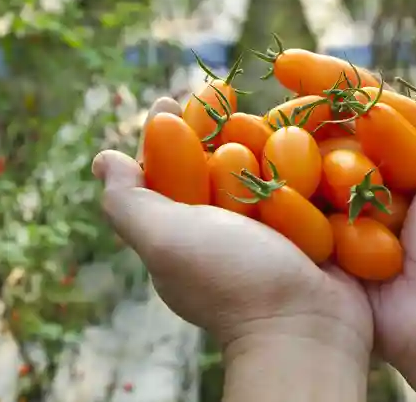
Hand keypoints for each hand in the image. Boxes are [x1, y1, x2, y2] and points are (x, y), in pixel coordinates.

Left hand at [91, 97, 370, 372]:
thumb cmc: (234, 282)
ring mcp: (271, 230)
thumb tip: (102, 160)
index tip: (169, 100)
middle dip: (213, 124)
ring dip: (260, 133)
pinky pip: (303, 182)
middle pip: (214, 162)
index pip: (167, 171)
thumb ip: (130, 203)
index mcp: (184, 233)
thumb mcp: (166, 241)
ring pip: (261, 167)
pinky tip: (306, 127)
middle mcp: (224, 230)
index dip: (165, 133)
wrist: (311, 327)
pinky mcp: (313, 229)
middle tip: (218, 88)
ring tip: (258, 103)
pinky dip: (302, 156)